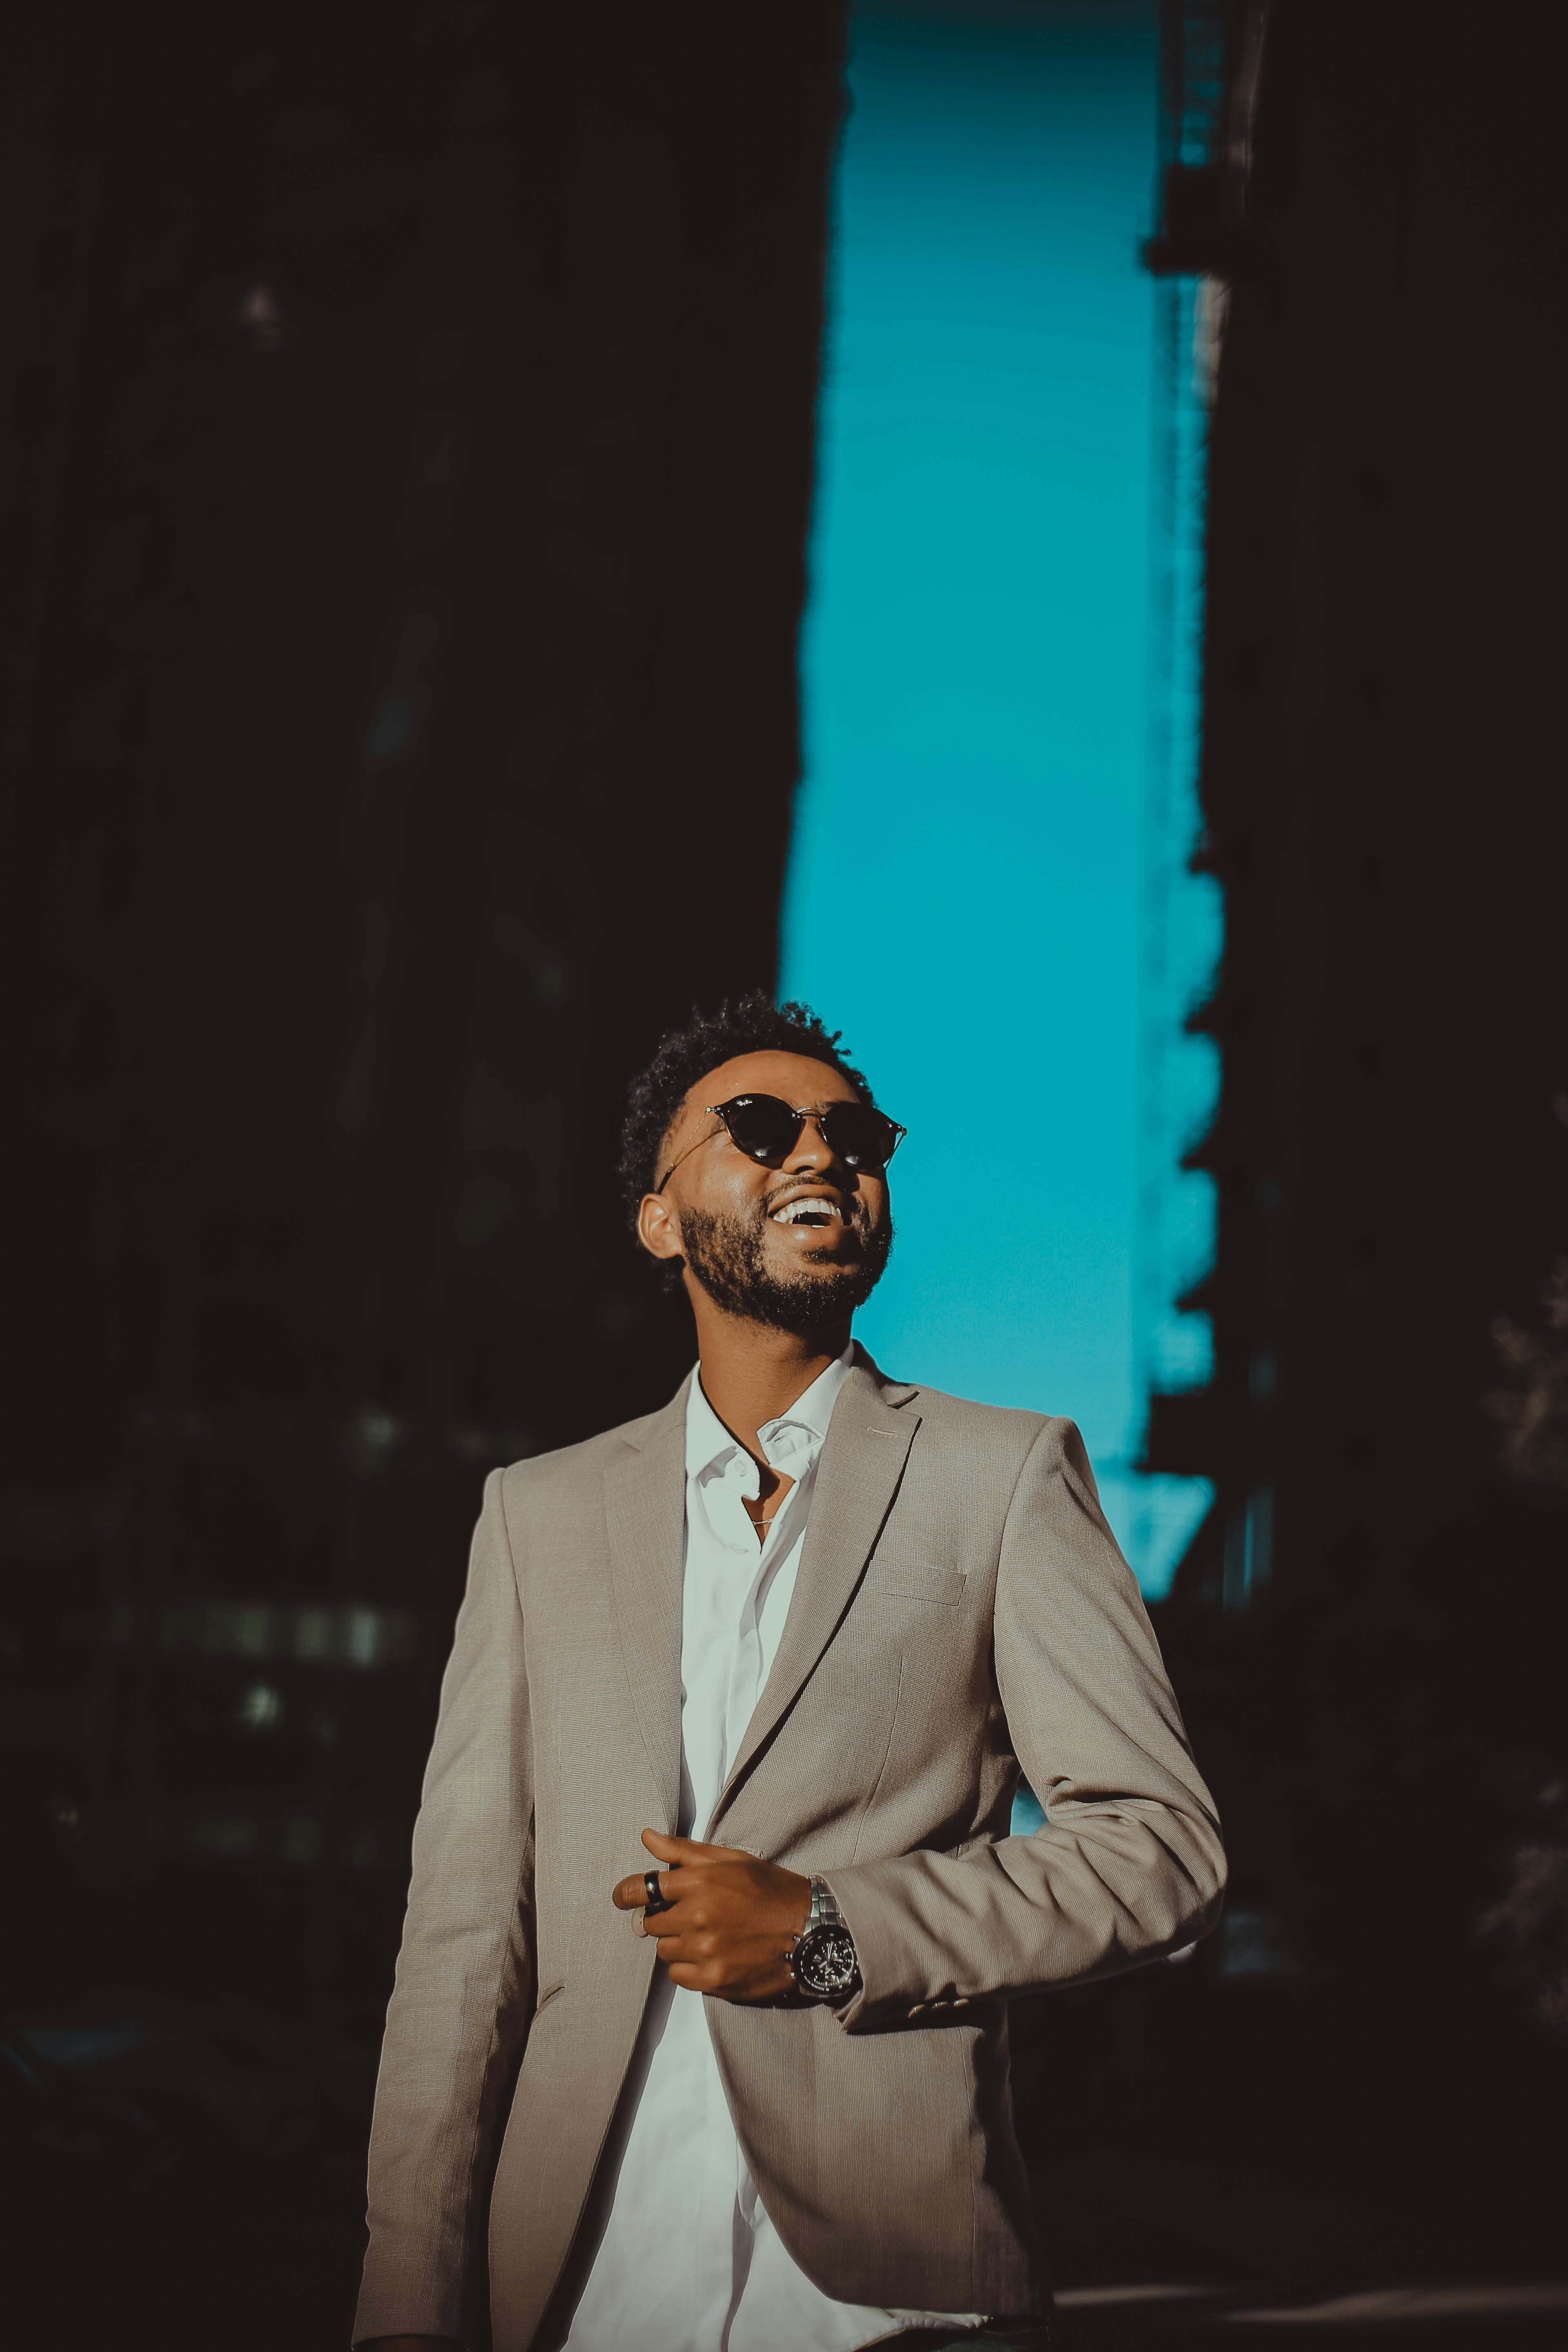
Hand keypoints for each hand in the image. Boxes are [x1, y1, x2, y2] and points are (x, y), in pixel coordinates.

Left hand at [612, 1828, 811, 2002]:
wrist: (809, 1932)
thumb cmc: (770, 1891)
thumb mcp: (731, 1860)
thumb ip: (684, 1851)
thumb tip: (646, 1837)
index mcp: (701, 1882)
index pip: (643, 1888)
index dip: (627, 1893)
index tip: (623, 1897)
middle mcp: (698, 1917)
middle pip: (651, 1923)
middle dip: (665, 1917)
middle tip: (691, 1915)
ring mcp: (705, 1951)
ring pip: (664, 1950)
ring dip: (678, 1943)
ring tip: (708, 1935)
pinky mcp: (713, 1980)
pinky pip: (677, 1975)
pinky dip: (689, 1967)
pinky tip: (712, 1955)